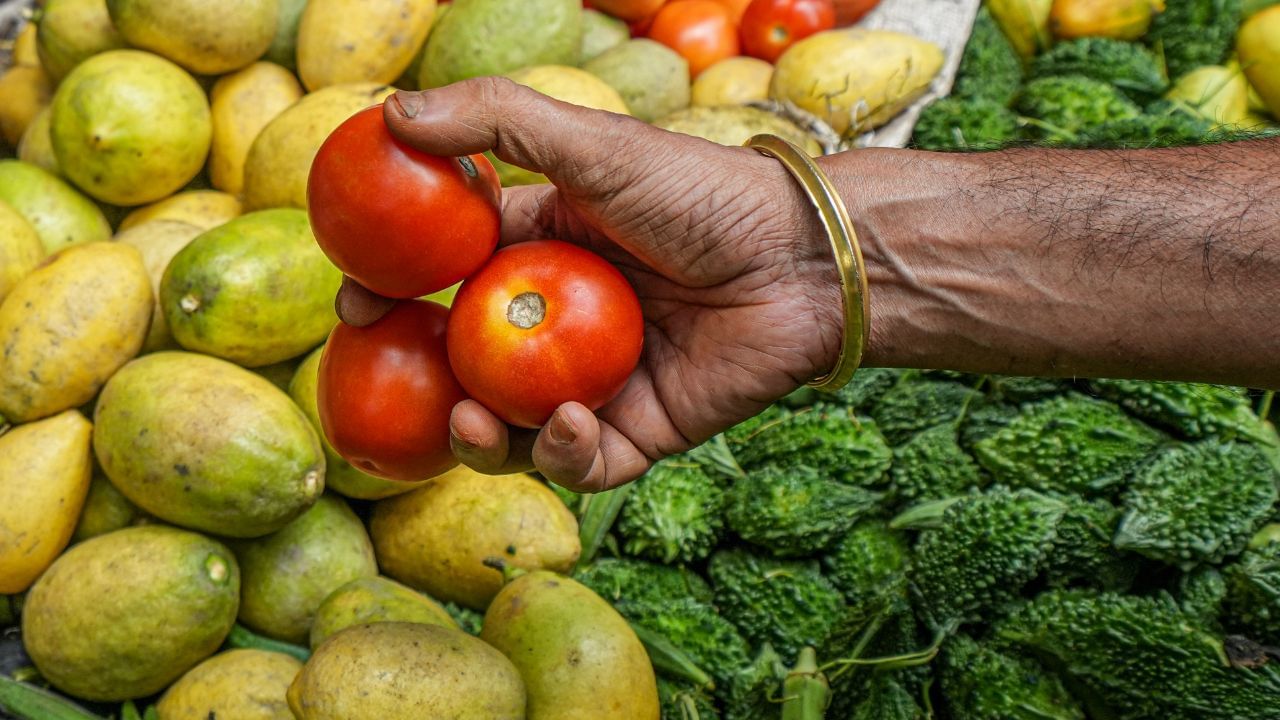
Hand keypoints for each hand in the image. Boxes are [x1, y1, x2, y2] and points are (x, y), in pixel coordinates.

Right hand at [337, 77, 844, 491]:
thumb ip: (496, 121)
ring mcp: (598, 381)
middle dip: (423, 385)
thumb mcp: (594, 145)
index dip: (395, 295)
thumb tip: (390, 114)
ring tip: (471, 424)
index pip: (447, 280)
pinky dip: (563, 452)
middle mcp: (561, 323)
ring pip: (514, 429)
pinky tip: (568, 422)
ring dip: (482, 438)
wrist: (802, 259)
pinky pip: (582, 460)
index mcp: (541, 255)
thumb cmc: (703, 193)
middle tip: (392, 386)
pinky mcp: (641, 430)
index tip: (354, 302)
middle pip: (469, 367)